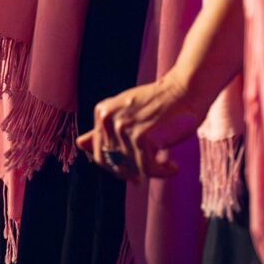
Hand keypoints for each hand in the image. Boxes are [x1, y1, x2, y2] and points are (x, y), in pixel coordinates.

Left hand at [76, 69, 207, 180]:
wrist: (185, 91)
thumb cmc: (158, 103)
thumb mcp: (124, 111)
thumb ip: (103, 129)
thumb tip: (79, 144)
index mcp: (101, 113)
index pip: (98, 155)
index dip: (115, 168)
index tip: (134, 172)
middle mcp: (108, 120)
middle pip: (114, 164)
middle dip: (133, 172)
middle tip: (152, 167)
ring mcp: (124, 129)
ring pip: (132, 169)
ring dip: (152, 171)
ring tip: (167, 163)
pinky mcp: (142, 138)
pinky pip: (149, 170)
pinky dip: (163, 172)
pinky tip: (173, 166)